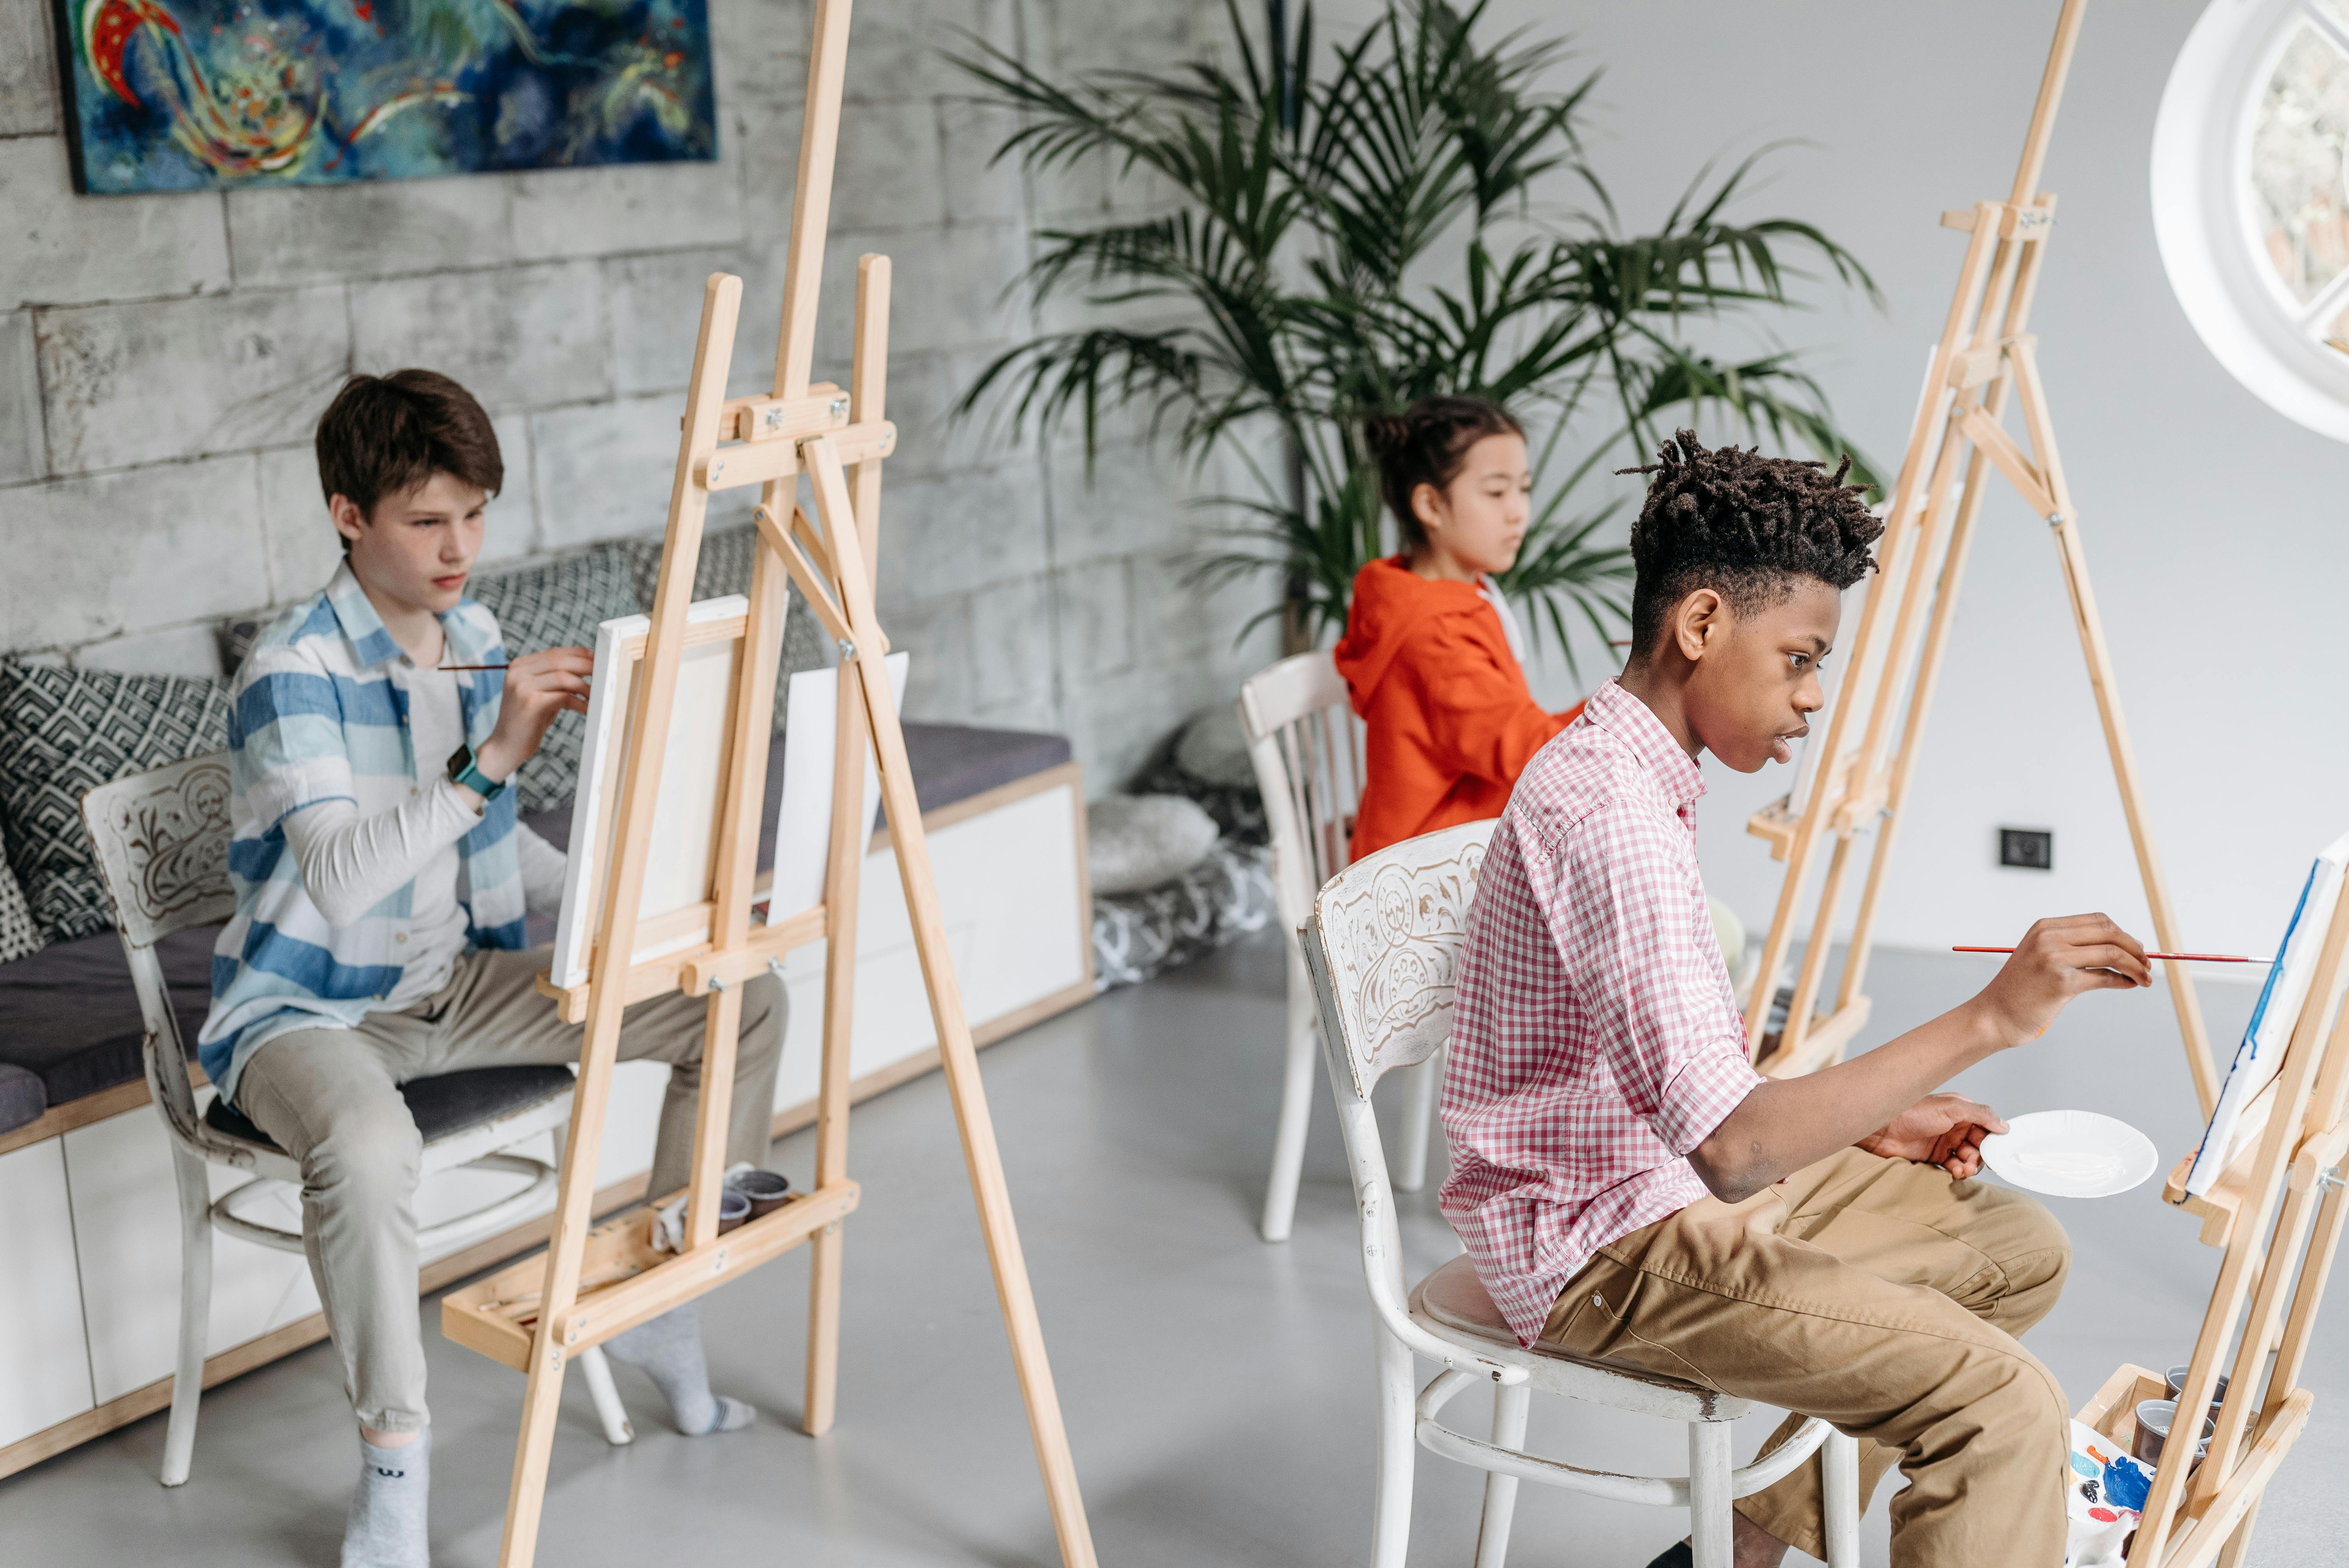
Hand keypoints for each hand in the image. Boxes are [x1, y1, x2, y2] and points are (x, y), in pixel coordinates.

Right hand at [473, 647, 591, 783]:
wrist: (505, 746)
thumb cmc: (528, 721)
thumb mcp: (540, 694)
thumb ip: (556, 679)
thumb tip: (588, 667)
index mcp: (520, 666)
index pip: (555, 652)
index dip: (580, 655)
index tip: (599, 660)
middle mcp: (518, 672)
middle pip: (560, 660)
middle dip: (587, 666)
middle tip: (606, 675)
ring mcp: (522, 686)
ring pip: (564, 677)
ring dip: (586, 687)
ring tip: (597, 697)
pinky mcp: (530, 703)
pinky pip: (564, 696)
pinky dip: (580, 702)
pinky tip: (588, 709)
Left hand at [1858, 1093, 2007, 1178]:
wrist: (1883, 1128)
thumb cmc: (1913, 1112)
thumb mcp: (1951, 1107)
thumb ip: (1979, 1114)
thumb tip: (2004, 1126)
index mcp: (1961, 1111)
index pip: (1986, 1127)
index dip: (1992, 1140)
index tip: (1995, 1152)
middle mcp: (1955, 1126)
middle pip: (1979, 1145)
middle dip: (1981, 1156)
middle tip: (1974, 1162)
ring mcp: (1945, 1142)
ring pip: (1968, 1158)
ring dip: (1971, 1166)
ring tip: (1964, 1170)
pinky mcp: (1934, 1156)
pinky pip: (1954, 1166)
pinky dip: (1959, 1171)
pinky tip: (1956, 1172)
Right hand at [1971, 913, 2150, 1049]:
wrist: (1994, 1015)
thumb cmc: (2020, 991)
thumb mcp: (2042, 958)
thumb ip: (2072, 949)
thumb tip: (2121, 949)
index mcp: (2044, 927)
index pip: (2097, 920)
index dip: (2123, 934)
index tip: (2136, 949)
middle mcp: (2049, 937)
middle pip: (2108, 931)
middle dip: (2134, 948)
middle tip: (2147, 963)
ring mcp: (2054, 958)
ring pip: (2111, 952)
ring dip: (2135, 965)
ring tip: (2144, 978)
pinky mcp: (2061, 982)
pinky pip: (2104, 977)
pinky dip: (2124, 981)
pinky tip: (2129, 985)